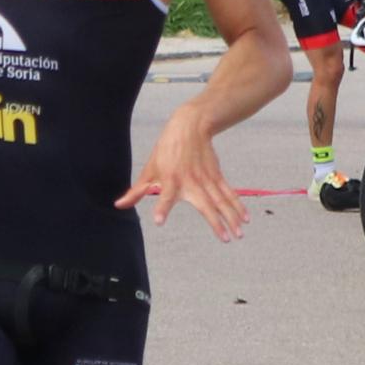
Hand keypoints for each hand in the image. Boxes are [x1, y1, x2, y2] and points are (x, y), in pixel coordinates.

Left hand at [119, 106, 244, 239]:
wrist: (190, 126)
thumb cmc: (166, 150)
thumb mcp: (150, 169)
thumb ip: (137, 191)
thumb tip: (119, 205)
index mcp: (170, 180)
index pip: (164, 196)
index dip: (161, 207)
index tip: (158, 221)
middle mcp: (190, 181)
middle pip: (205, 204)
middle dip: (216, 221)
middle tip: (225, 238)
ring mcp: (206, 179)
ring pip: (221, 201)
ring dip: (231, 217)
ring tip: (238, 234)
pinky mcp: (217, 176)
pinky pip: (228, 193)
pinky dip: (238, 205)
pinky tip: (245, 219)